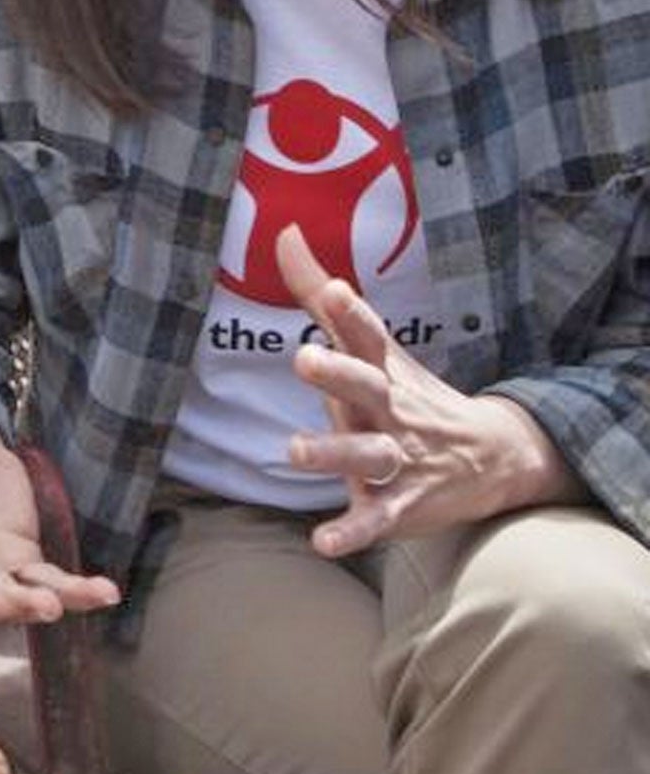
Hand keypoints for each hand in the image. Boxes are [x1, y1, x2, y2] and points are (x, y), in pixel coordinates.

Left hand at [276, 225, 581, 558]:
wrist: (491, 458)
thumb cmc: (407, 392)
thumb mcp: (369, 343)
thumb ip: (317, 292)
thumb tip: (283, 232)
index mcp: (382, 369)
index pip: (365, 334)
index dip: (349, 313)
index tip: (330, 288)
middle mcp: (390, 410)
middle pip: (365, 388)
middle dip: (337, 375)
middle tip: (305, 360)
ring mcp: (398, 458)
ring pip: (367, 455)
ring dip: (334, 453)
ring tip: (293, 451)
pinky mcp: (398, 505)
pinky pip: (374, 520)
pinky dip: (351, 532)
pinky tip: (322, 541)